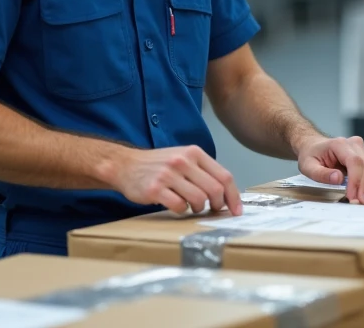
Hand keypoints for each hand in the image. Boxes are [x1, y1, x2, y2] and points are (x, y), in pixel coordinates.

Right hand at [112, 145, 242, 216]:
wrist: (126, 165)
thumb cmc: (159, 165)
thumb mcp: (183, 158)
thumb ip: (203, 171)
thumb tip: (227, 194)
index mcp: (194, 153)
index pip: (224, 176)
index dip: (234, 196)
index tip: (237, 210)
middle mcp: (182, 161)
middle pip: (214, 189)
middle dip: (218, 205)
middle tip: (213, 210)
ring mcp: (168, 175)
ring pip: (199, 199)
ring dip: (200, 208)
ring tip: (193, 207)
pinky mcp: (155, 189)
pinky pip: (179, 206)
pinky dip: (182, 210)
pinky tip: (177, 205)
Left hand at [296, 135, 363, 204]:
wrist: (313, 146)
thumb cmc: (310, 155)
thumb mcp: (308, 166)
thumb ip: (321, 173)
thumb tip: (339, 178)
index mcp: (339, 144)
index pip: (354, 161)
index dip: (356, 180)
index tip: (353, 197)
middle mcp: (354, 144)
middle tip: (363, 203)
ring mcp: (362, 149)